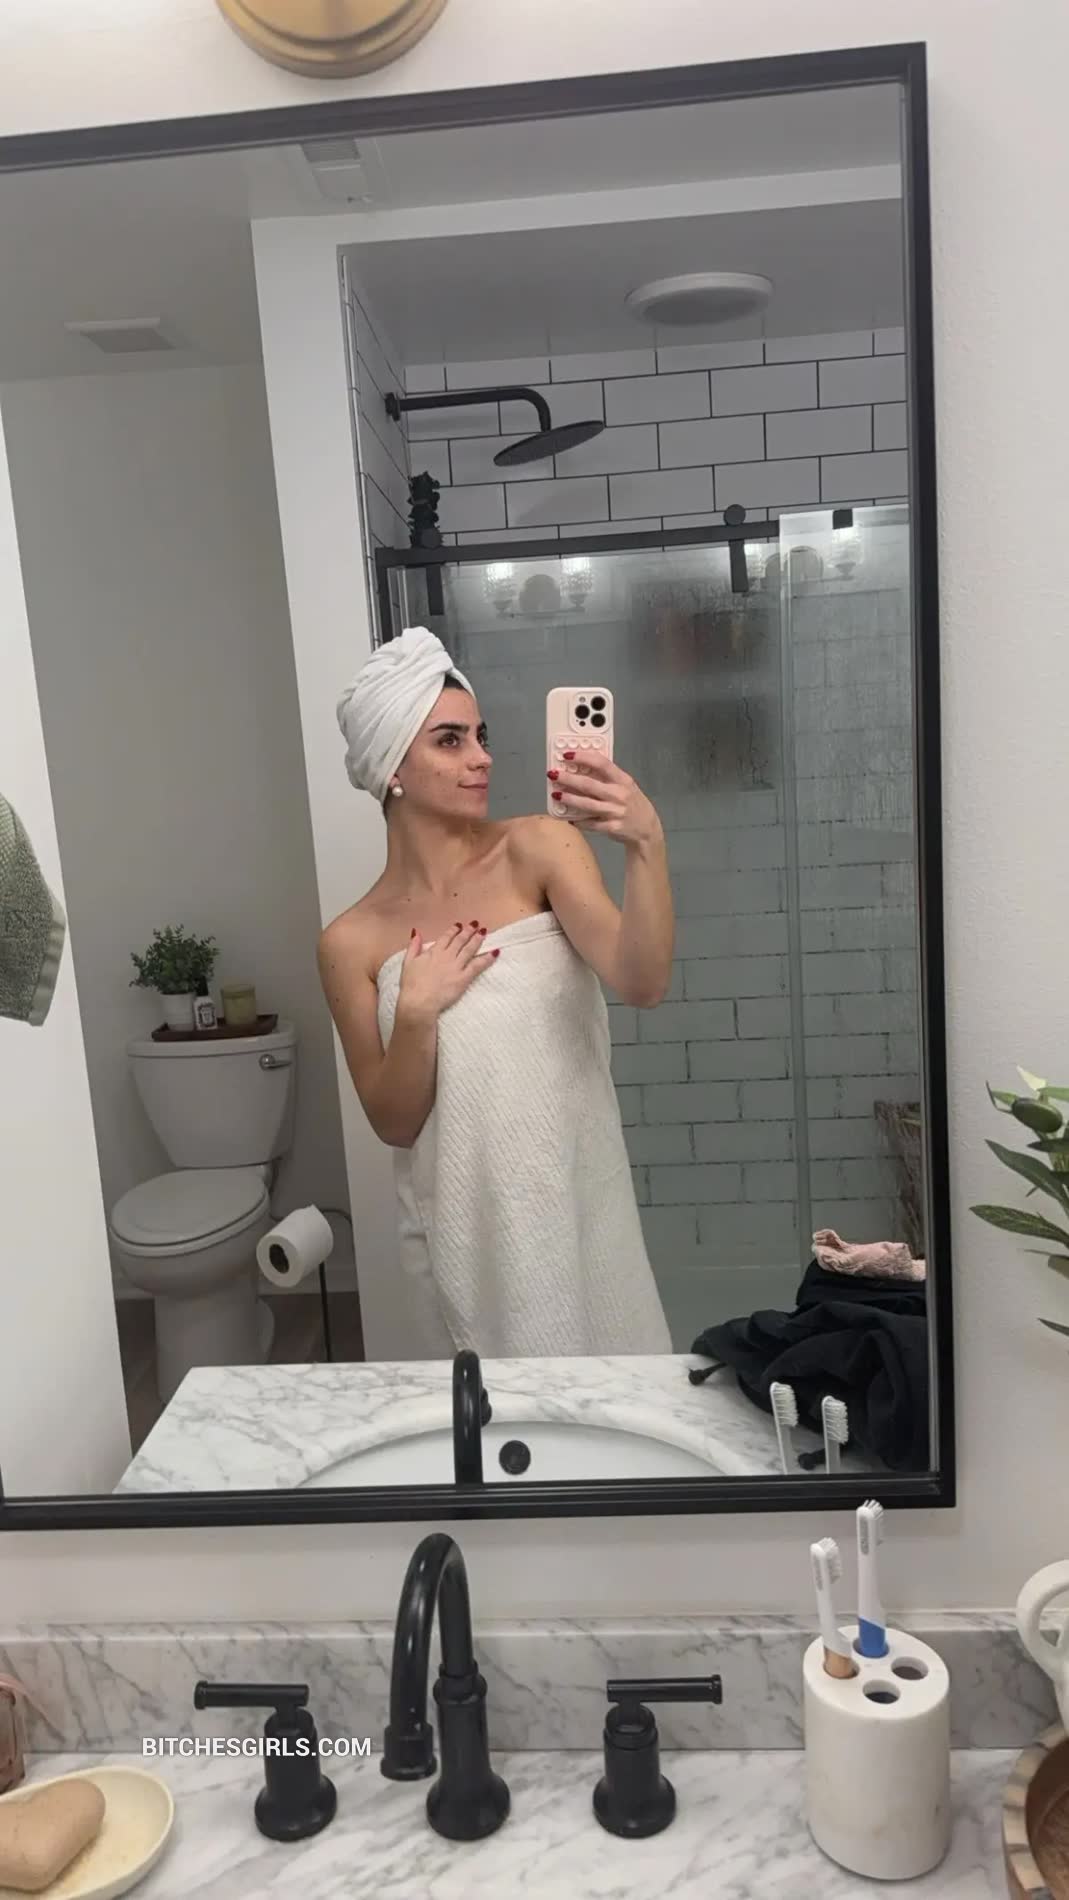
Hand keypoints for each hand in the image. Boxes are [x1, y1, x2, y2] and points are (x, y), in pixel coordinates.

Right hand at [397, 921, 497, 1022]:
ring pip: (470, 949)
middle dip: (468, 931)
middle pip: (460, 941)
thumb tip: (416, 932)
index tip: (459, 925)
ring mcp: (456, 966)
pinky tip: (495, 952)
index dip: (453, 930)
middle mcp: (447, 956)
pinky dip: (487, 958)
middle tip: (476, 924)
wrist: (419, 1002)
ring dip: (477, 940)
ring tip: (484, 932)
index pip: (446, 937)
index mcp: (433, 952)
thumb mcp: (407, 962)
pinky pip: (478, 966)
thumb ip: (413, 946)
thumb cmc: (411, 985)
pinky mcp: (464, 978)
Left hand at [548, 753, 662, 849]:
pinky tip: (568, 817)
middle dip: (568, 778)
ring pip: (587, 804)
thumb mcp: (626, 786)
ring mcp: (615, 812)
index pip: (601, 763)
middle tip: (553, 774)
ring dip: (569, 799)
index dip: (583, 757)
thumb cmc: (634, 804)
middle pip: (589, 784)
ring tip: (556, 794)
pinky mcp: (611, 827)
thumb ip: (607, 777)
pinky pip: (590, 824)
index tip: (567, 755)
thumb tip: (582, 767)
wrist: (647, 830)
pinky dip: (578, 820)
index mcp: (623, 780)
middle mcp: (619, 794)